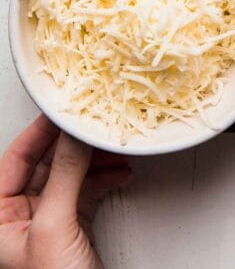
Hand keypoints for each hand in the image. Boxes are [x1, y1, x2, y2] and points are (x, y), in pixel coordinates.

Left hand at [0, 116, 130, 268]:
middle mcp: (18, 216)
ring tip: (111, 145)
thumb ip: (66, 175)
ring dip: (95, 158)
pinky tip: (119, 170)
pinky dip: (106, 176)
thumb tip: (73, 135)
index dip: (40, 130)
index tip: (62, 108)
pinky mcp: (73, 226)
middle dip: (73, 142)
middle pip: (47, 161)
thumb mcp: (55, 226)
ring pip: (71, 172)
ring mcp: (47, 220)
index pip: (15, 157)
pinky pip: (88, 188)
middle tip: (93, 122)